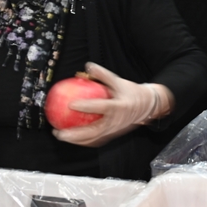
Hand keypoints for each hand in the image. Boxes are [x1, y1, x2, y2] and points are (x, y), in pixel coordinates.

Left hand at [52, 62, 172, 147]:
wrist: (147, 107)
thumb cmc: (132, 93)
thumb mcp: (119, 81)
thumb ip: (103, 75)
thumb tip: (88, 65)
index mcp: (118, 107)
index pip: (100, 107)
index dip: (85, 106)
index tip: (70, 104)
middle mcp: (115, 122)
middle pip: (93, 132)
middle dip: (74, 135)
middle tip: (58, 131)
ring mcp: (114, 131)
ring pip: (92, 139)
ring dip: (75, 140)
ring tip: (60, 134)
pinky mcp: (113, 135)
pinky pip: (96, 140)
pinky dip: (83, 140)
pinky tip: (72, 137)